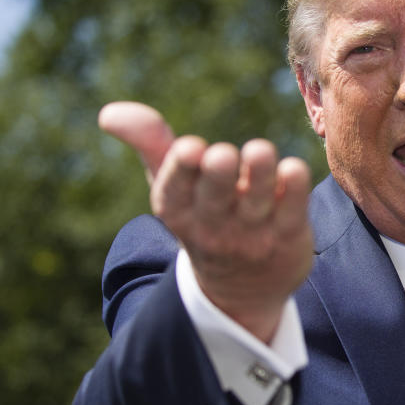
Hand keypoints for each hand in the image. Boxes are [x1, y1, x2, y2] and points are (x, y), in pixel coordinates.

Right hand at [98, 101, 313, 341]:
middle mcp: (214, 225)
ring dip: (260, 175)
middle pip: (214, 197)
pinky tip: (294, 168)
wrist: (242, 291)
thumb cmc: (202, 217)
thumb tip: (109, 113)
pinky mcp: (288, 236)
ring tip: (260, 150)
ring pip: (257, 202)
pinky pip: (293, 212)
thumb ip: (149, 144)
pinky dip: (295, 190)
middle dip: (217, 174)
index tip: (189, 148)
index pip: (174, 192)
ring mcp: (252, 233)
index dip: (181, 170)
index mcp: (178, 210)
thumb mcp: (171, 187)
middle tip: (221, 154)